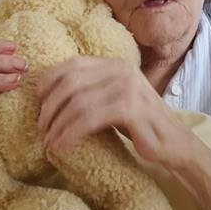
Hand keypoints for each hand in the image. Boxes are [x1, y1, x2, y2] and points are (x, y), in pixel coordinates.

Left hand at [36, 56, 190, 165]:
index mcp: (115, 64)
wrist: (173, 143)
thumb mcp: (113, 100)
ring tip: (48, 141)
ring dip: (57, 124)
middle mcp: (122, 70)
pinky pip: (90, 119)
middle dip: (50, 106)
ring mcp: (128, 88)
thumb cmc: (139, 124)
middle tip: (40, 128)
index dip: (49, 80)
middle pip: (71, 82)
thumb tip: (48, 96)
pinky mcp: (132, 109)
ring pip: (78, 102)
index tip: (37, 101)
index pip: (73, 64)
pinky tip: (62, 146)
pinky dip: (70, 133)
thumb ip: (91, 90)